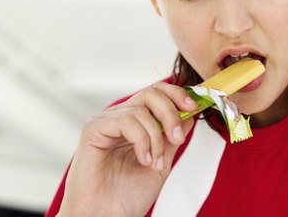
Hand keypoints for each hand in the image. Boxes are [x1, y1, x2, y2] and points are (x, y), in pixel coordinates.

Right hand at [57, 82, 197, 216]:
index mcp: (135, 122)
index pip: (157, 93)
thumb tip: (189, 113)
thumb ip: (172, 137)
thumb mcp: (161, 161)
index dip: (177, 94)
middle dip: (171, 113)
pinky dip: (141, 140)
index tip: (194, 106)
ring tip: (155, 163)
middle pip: (150, 93)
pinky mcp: (93, 128)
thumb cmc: (128, 195)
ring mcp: (106, 121)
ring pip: (141, 110)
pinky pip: (126, 121)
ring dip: (156, 138)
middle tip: (178, 137)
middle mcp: (120, 116)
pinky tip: (143, 160)